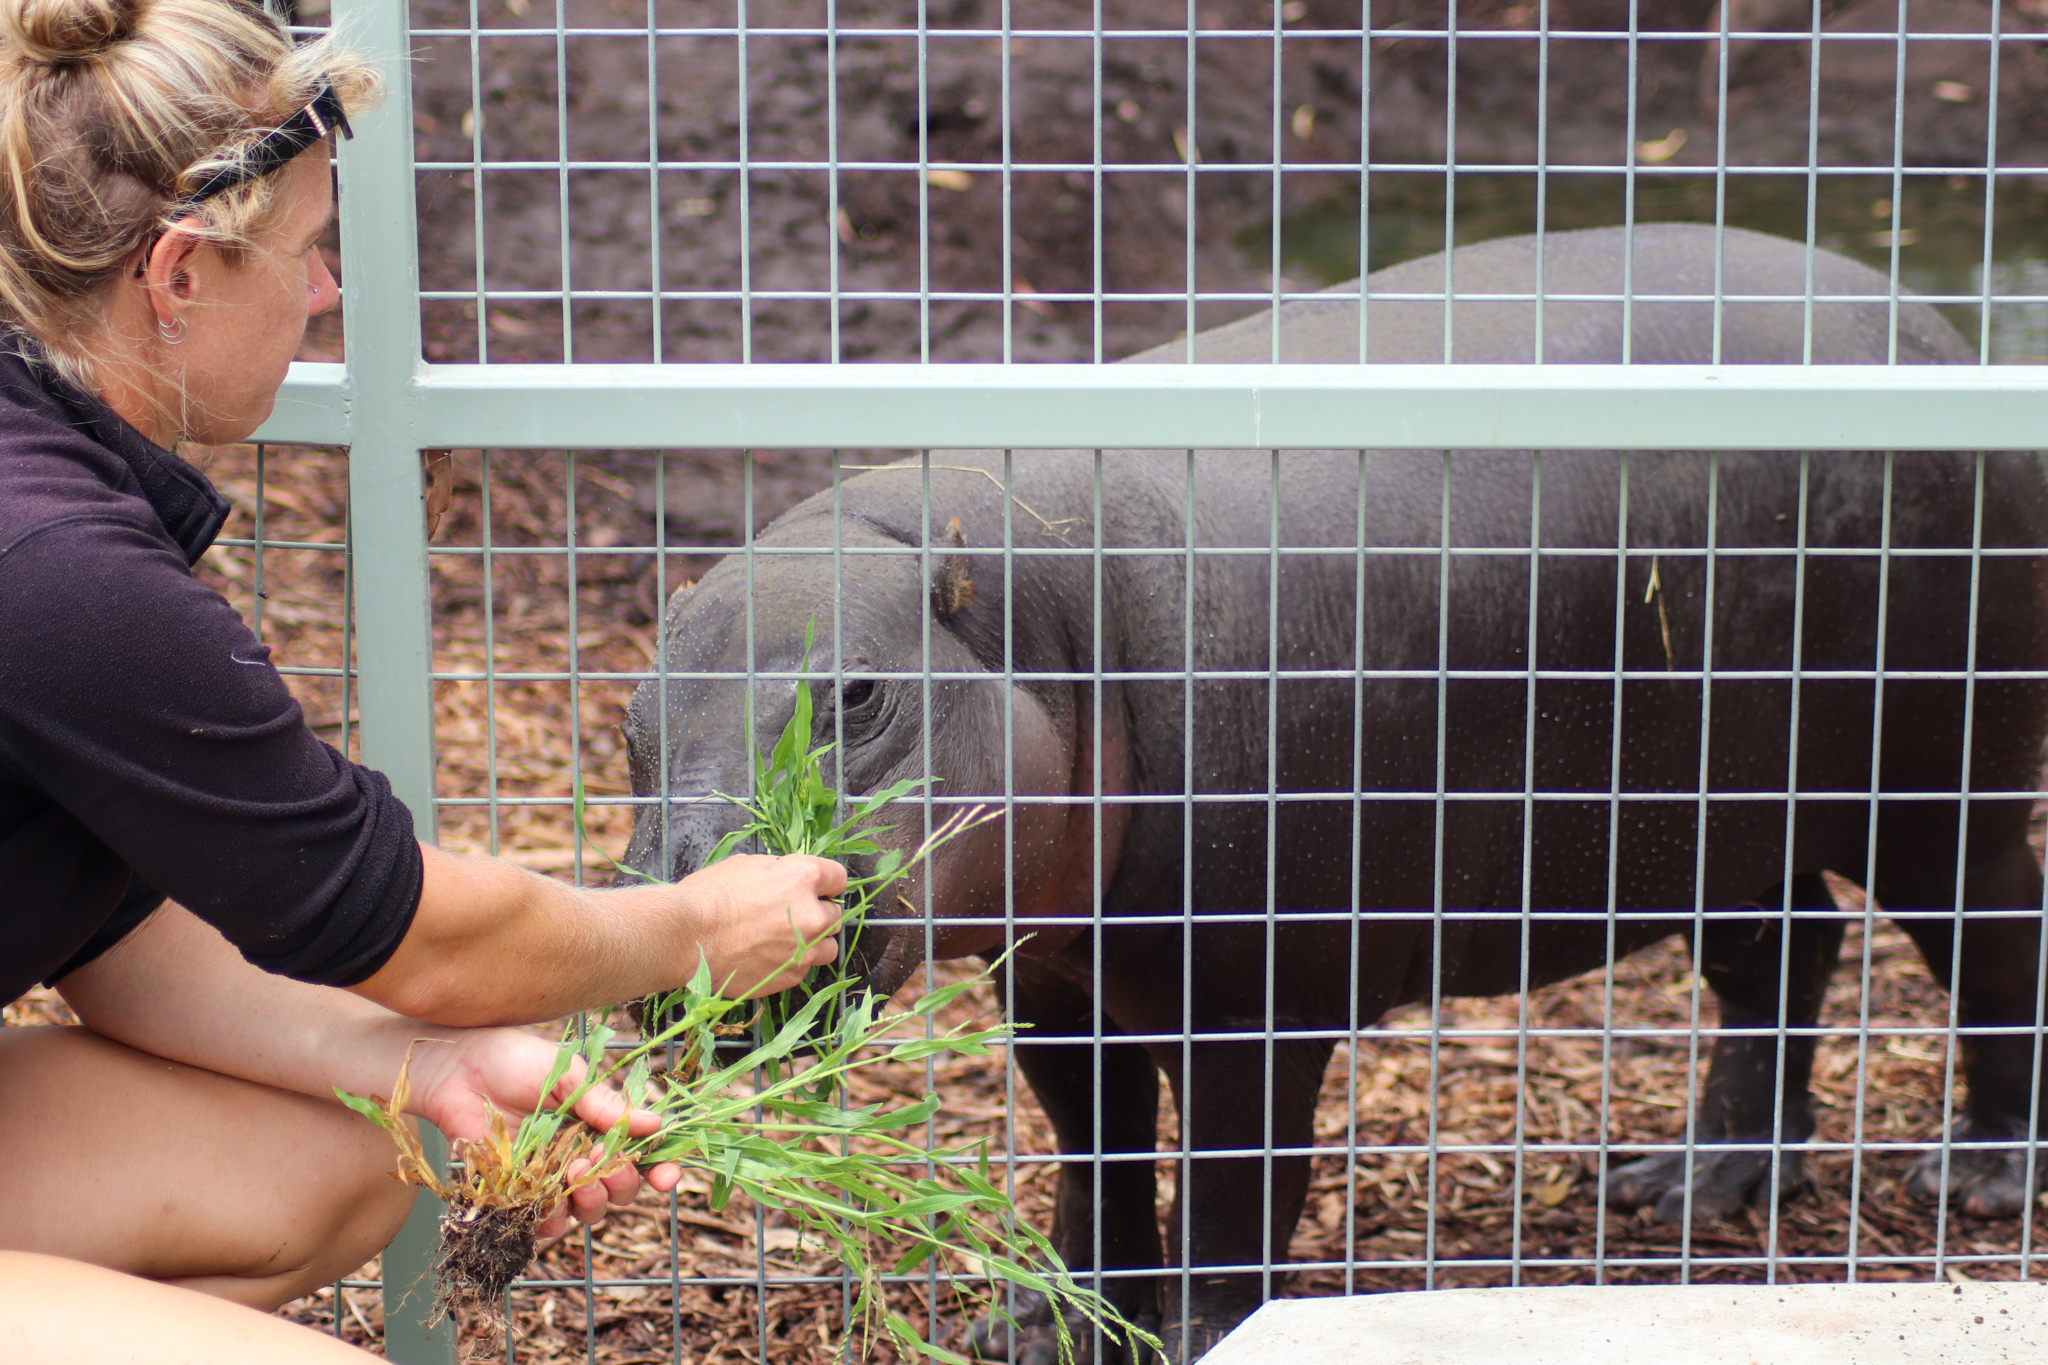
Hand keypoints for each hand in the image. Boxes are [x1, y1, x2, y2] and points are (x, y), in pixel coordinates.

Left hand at [401, 1027, 682, 1237]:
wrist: (456, 1071)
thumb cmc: (514, 1060)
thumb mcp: (569, 1076)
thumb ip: (606, 1104)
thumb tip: (654, 1124)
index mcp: (600, 1123)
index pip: (642, 1153)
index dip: (660, 1168)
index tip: (667, 1176)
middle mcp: (582, 1153)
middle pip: (622, 1188)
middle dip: (622, 1182)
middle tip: (599, 1160)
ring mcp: (551, 1177)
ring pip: (589, 1210)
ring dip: (592, 1200)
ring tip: (573, 1174)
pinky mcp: (519, 1194)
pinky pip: (545, 1224)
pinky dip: (551, 1222)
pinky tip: (546, 1206)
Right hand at [677, 853, 848, 997]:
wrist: (687, 937)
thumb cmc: (710, 895)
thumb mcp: (749, 865)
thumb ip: (781, 873)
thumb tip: (791, 880)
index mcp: (803, 877)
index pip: (838, 878)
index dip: (827, 884)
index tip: (818, 889)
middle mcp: (812, 914)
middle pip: (835, 915)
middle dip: (818, 913)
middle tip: (793, 915)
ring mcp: (804, 949)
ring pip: (828, 947)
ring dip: (814, 942)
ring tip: (787, 940)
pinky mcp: (790, 976)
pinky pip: (805, 968)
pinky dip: (793, 962)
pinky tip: (769, 956)